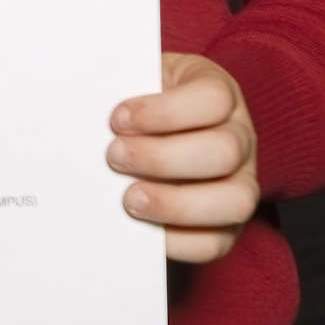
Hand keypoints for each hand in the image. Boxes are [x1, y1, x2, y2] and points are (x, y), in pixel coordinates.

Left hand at [113, 52, 258, 261]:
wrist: (149, 136)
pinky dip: (176, 241)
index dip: (164, 111)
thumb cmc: (140, 106)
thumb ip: (119, 91)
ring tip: (127, 198)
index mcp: (220, 94)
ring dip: (174, 203)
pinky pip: (216, 242)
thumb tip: (83, 110)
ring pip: (235, 201)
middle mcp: (240, 138)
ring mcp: (241, 183)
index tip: (117, 119)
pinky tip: (141, 226)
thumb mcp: (135, 82)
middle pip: (224, 151)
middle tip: (114, 157)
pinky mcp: (227, 225)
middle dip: (162, 158)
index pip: (213, 99)